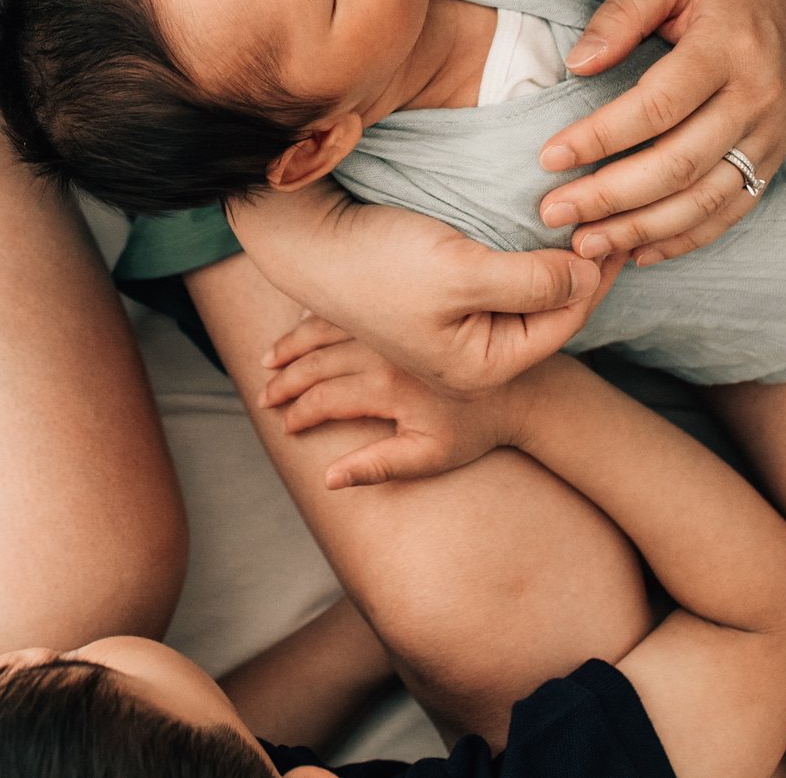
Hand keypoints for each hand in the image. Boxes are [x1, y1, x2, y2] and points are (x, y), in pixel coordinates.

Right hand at [235, 186, 615, 393]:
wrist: (309, 240)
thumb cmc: (378, 263)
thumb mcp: (463, 273)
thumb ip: (531, 280)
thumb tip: (589, 271)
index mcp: (481, 367)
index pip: (564, 322)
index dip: (595, 276)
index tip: (615, 229)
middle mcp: (474, 356)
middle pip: (549, 310)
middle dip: (580, 267)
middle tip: (610, 217)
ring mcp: (459, 328)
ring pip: (528, 292)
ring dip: (555, 257)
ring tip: (585, 217)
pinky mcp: (446, 298)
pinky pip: (503, 278)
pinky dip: (525, 252)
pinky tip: (540, 222)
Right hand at [259, 322, 533, 489]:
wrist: (522, 383)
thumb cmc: (478, 427)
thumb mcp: (432, 456)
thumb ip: (378, 466)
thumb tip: (327, 478)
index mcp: (383, 386)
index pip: (324, 397)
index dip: (298, 413)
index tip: (282, 425)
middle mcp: (382, 350)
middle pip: (318, 361)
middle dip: (286, 379)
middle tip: (264, 394)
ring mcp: (393, 325)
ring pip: (328, 330)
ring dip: (295, 345)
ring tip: (269, 359)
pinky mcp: (407, 308)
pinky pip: (352, 308)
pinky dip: (323, 315)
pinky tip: (307, 317)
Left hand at [538, 0, 785, 266]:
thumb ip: (622, 12)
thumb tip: (576, 65)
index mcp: (728, 48)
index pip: (657, 105)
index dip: (600, 136)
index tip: (548, 156)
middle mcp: (757, 99)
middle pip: (678, 164)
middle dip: (610, 197)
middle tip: (552, 213)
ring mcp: (771, 135)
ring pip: (704, 201)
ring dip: (640, 229)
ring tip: (584, 244)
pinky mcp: (775, 157)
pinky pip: (731, 211)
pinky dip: (684, 238)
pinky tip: (637, 251)